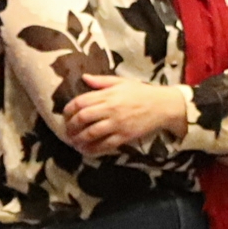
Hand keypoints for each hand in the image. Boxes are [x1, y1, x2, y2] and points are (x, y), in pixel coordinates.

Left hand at [64, 75, 195, 156]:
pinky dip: (92, 150)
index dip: (68, 110)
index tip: (65, 115)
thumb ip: (101, 81)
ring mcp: (117, 124)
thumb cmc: (141, 92)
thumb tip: (84, 77)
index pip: (81, 102)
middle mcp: (110, 109)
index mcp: (107, 94)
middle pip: (82, 118)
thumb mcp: (121, 82)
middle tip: (67, 131)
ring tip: (74, 142)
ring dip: (78, 140)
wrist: (163, 105)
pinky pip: (105, 145)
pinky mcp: (124, 136)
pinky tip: (86, 151)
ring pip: (91, 134)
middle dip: (71, 126)